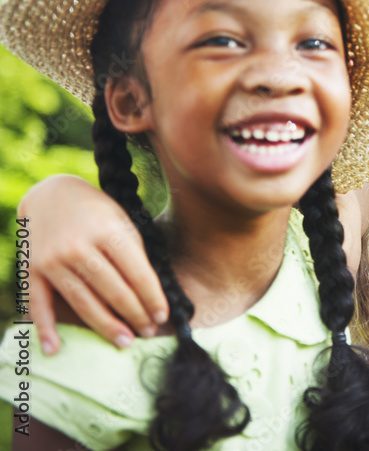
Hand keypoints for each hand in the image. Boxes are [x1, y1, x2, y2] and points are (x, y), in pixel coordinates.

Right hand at [19, 175, 167, 353]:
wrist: (52, 194)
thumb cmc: (97, 211)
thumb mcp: (122, 221)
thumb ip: (134, 253)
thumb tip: (151, 292)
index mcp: (109, 231)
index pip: (138, 274)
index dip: (153, 298)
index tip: (162, 316)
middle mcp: (79, 246)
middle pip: (113, 291)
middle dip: (134, 315)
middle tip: (148, 332)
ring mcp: (53, 260)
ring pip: (84, 302)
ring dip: (106, 326)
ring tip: (124, 342)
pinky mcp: (32, 270)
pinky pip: (39, 304)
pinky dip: (46, 328)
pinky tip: (54, 349)